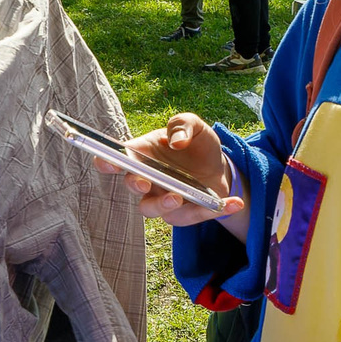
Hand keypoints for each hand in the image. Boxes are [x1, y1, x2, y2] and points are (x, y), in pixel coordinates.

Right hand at [101, 113, 247, 237]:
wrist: (217, 165)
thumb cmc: (197, 144)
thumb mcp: (195, 126)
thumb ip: (183, 124)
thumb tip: (176, 142)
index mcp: (142, 154)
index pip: (116, 159)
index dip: (106, 161)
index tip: (107, 162)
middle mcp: (146, 179)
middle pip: (132, 186)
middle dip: (135, 185)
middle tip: (144, 183)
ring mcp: (161, 198)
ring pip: (151, 209)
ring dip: (162, 205)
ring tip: (178, 197)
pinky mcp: (181, 213)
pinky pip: (190, 217)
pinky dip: (212, 211)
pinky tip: (234, 203)